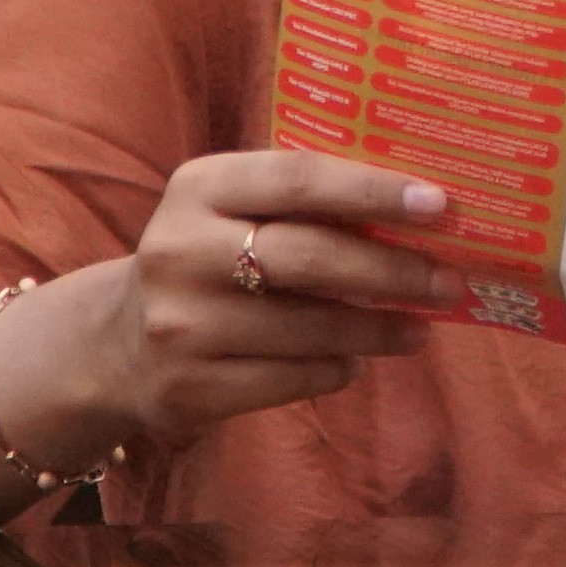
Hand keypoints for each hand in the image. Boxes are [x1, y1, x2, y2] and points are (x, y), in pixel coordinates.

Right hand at [0, 149, 464, 465]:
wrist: (116, 343)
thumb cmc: (209, 259)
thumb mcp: (232, 209)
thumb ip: (304, 201)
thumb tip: (422, 211)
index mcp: (199, 186)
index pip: (299, 179)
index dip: (374, 191)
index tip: (441, 205)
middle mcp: (180, 251)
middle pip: (310, 257)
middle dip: (393, 270)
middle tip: (449, 281)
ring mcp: (179, 325)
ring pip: (309, 329)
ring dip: (379, 329)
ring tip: (420, 326)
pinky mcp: (188, 387)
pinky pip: (291, 380)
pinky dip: (337, 368)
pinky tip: (358, 358)